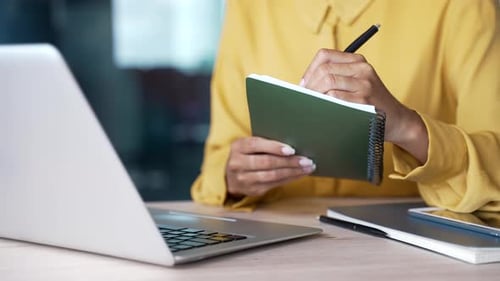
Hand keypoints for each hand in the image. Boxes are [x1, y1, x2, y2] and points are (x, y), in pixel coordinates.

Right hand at [225, 137, 315, 196]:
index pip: (256, 145)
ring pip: (273, 176)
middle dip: (290, 162)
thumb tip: (290, 145)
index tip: (291, 150)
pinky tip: (299, 175)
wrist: (226, 175)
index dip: (274, 147)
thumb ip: (263, 144)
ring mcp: (245, 179)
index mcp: (238, 147)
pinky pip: (274, 184)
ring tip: (307, 168)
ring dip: (293, 172)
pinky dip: (289, 179)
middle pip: (267, 162)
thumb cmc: (243, 155)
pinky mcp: (252, 190)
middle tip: (306, 160)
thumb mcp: (246, 145)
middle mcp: (239, 164)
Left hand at [301, 49, 427, 163]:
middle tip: (304, 98)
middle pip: (324, 70)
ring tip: (311, 104)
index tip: (303, 84)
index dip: (309, 69)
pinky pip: (335, 98)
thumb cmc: (370, 103)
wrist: (397, 120)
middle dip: (309, 85)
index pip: (324, 55)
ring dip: (314, 95)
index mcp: (358, 61)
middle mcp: (362, 69)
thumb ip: (336, 78)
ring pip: (328, 82)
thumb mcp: (357, 83)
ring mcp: (364, 85)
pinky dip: (324, 104)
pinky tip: (322, 111)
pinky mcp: (364, 101)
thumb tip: (303, 84)